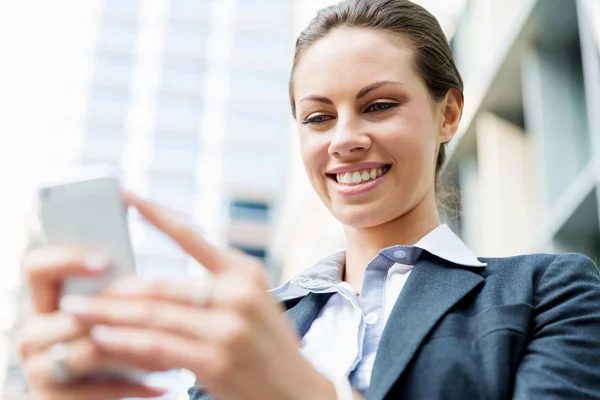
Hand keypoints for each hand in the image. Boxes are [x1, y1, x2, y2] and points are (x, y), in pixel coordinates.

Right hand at [18, 246, 169, 399]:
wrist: (97, 397)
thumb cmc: (114, 345)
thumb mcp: (110, 317)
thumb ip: (117, 295)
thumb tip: (156, 279)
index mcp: (45, 302)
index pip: (37, 267)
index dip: (66, 259)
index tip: (105, 261)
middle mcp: (33, 335)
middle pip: (74, 314)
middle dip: (122, 311)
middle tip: (162, 307)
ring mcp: (38, 370)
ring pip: (92, 351)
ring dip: (137, 350)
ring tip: (173, 346)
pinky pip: (100, 391)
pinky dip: (136, 387)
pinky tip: (164, 386)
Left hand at [59, 193, 336, 399]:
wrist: (298, 392)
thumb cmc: (268, 346)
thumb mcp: (253, 301)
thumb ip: (214, 285)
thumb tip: (154, 286)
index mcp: (245, 271)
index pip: (191, 235)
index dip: (155, 213)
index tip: (125, 195)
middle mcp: (238, 294)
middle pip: (160, 286)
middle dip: (113, 289)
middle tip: (77, 288)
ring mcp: (228, 327)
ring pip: (153, 316)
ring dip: (109, 315)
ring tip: (77, 311)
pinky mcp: (217, 360)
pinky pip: (158, 347)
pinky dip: (125, 341)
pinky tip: (102, 337)